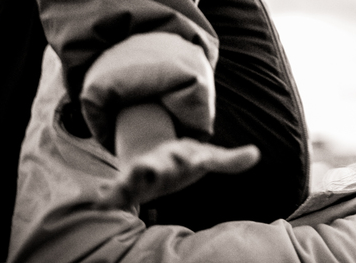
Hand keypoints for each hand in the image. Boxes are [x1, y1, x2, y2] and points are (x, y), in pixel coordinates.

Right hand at [95, 139, 259, 209]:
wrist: (150, 153)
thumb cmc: (184, 160)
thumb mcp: (206, 158)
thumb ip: (229, 160)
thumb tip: (256, 154)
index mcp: (179, 157)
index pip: (188, 156)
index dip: (193, 157)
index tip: (196, 159)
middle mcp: (158, 163)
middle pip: (156, 165)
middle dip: (152, 166)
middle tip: (148, 167)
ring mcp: (141, 174)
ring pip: (132, 177)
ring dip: (127, 181)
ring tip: (118, 186)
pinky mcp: (127, 186)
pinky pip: (115, 193)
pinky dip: (107, 197)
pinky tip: (99, 203)